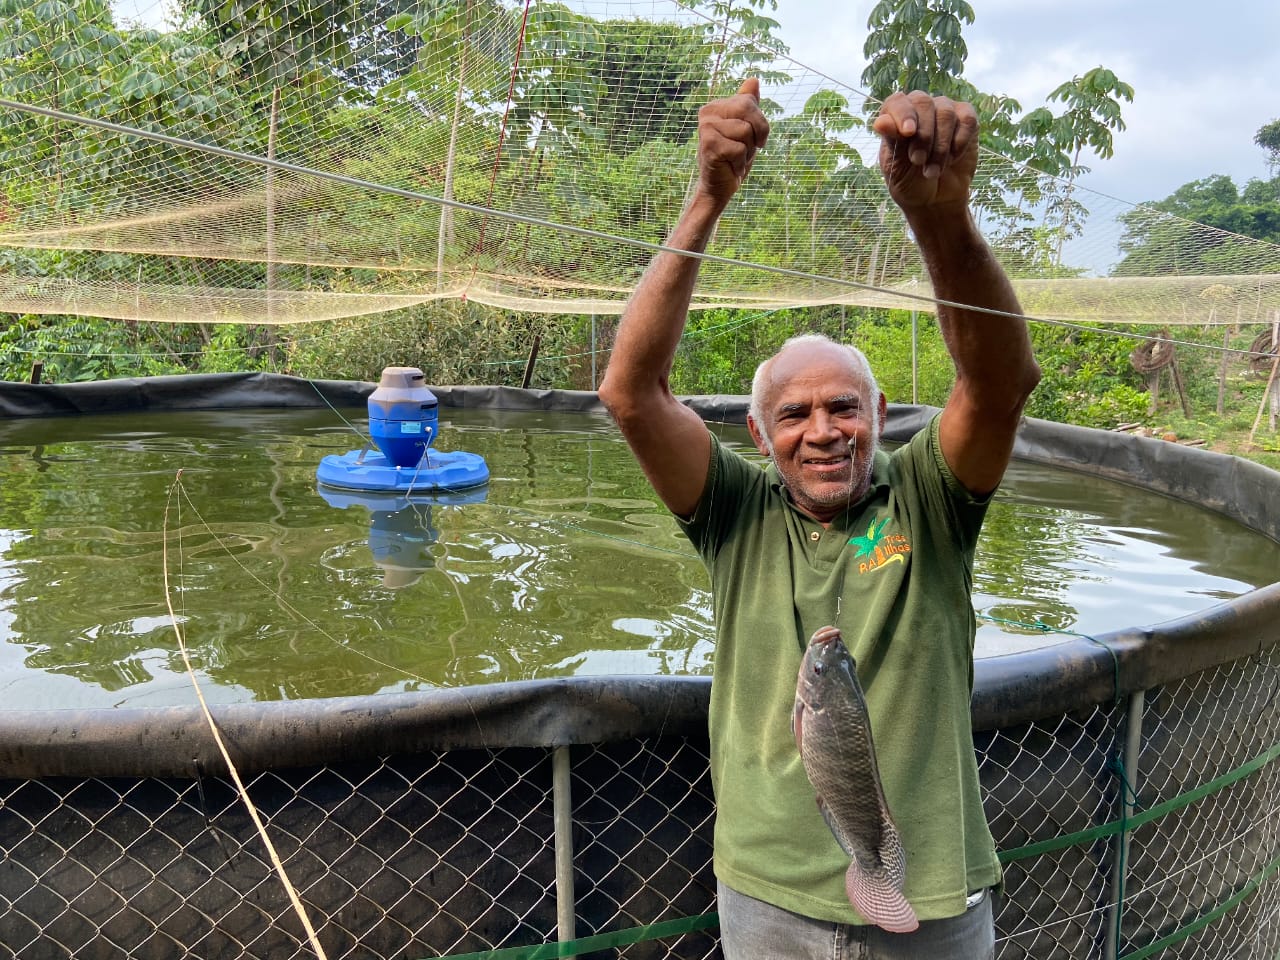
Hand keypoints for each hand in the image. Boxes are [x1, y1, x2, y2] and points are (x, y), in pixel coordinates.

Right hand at [694, 77, 769, 210]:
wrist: (719, 187)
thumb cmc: (733, 157)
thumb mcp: (746, 128)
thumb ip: (748, 104)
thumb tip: (753, 79)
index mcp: (716, 106)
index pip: (750, 102)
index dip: (760, 124)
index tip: (752, 139)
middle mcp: (707, 112)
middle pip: (749, 111)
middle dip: (755, 135)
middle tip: (744, 150)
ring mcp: (706, 128)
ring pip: (746, 131)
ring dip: (747, 151)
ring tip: (734, 159)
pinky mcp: (708, 145)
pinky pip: (739, 149)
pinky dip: (740, 163)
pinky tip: (730, 167)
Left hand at [873, 91, 977, 214]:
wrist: (934, 199)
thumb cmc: (909, 181)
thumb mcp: (895, 166)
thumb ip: (891, 141)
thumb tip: (880, 122)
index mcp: (896, 116)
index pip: (897, 102)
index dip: (903, 114)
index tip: (908, 133)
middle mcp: (921, 108)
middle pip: (924, 103)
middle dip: (923, 135)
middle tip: (918, 161)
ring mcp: (944, 110)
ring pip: (946, 113)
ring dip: (940, 147)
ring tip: (933, 171)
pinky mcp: (966, 120)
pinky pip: (967, 120)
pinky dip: (959, 143)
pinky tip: (952, 159)